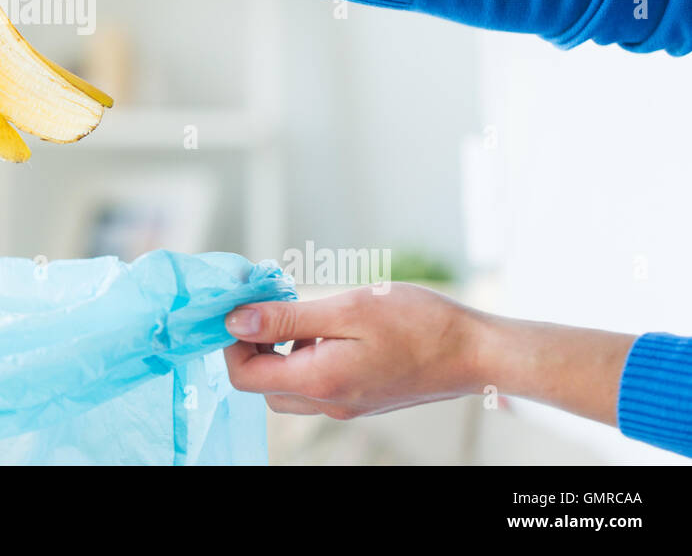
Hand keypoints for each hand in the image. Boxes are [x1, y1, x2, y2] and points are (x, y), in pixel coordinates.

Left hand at [224, 284, 635, 424]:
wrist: (476, 350)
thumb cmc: (419, 323)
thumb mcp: (346, 309)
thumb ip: (287, 319)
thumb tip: (236, 321)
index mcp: (320, 381)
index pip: (244, 376)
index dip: (232, 341)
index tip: (243, 306)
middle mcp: (329, 402)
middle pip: (261, 385)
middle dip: (253, 345)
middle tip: (269, 304)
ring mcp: (346, 404)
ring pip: (286, 386)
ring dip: (279, 351)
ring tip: (299, 312)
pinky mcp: (360, 398)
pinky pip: (314, 383)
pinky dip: (305, 356)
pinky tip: (325, 326)